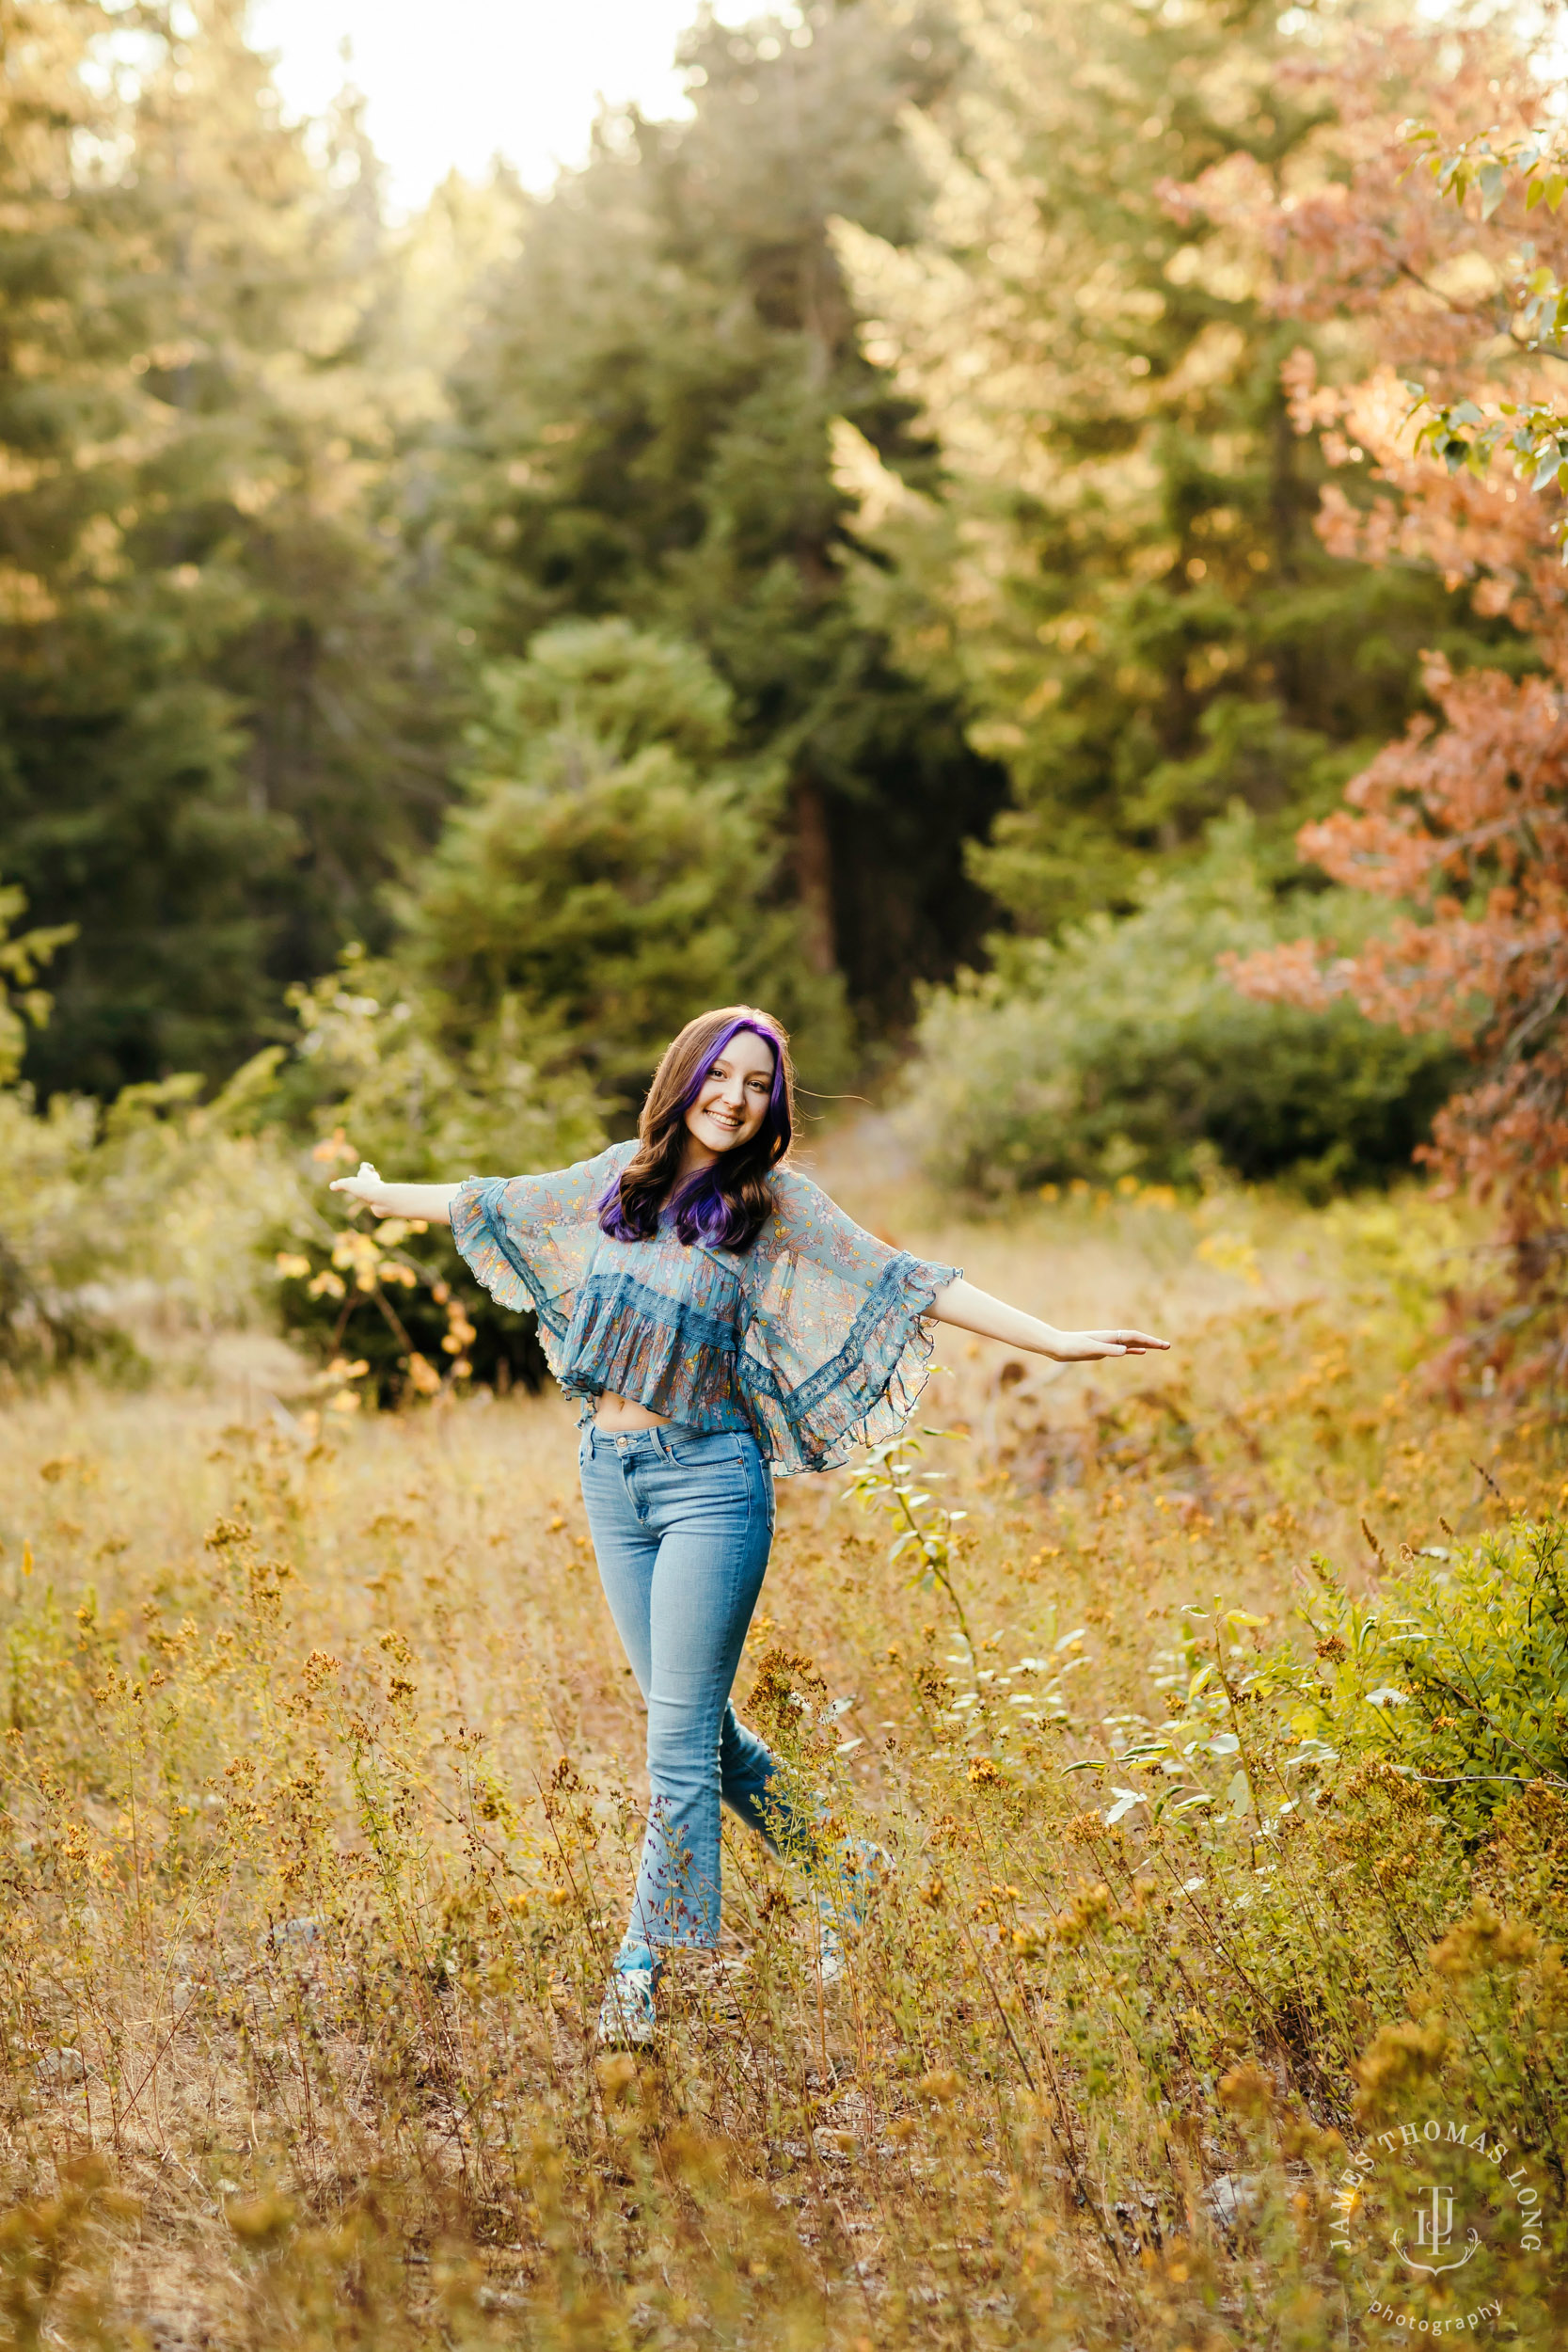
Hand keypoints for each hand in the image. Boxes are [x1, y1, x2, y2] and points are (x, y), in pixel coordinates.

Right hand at [329, 1161, 397, 1215]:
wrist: (382, 1199)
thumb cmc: (366, 1188)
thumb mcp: (349, 1185)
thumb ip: (340, 1184)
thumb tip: (332, 1186)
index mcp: (367, 1175)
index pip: (365, 1168)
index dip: (365, 1167)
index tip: (365, 1165)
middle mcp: (374, 1182)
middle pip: (373, 1176)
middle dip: (371, 1176)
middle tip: (372, 1174)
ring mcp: (378, 1192)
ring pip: (376, 1188)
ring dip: (373, 1187)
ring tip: (370, 1189)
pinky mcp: (380, 1201)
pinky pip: (377, 1199)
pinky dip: (375, 1199)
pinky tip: (374, 1202)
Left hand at [1048, 1328, 1169, 1361]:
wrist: (1058, 1347)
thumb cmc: (1072, 1347)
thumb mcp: (1089, 1350)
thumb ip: (1107, 1350)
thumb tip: (1125, 1351)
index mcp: (1109, 1337)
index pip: (1134, 1337)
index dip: (1149, 1341)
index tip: (1162, 1345)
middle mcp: (1111, 1338)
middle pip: (1136, 1338)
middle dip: (1152, 1342)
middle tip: (1168, 1346)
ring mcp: (1108, 1343)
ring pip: (1132, 1343)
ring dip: (1146, 1344)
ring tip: (1160, 1347)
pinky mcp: (1103, 1350)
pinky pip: (1123, 1348)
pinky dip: (1134, 1349)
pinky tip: (1141, 1352)